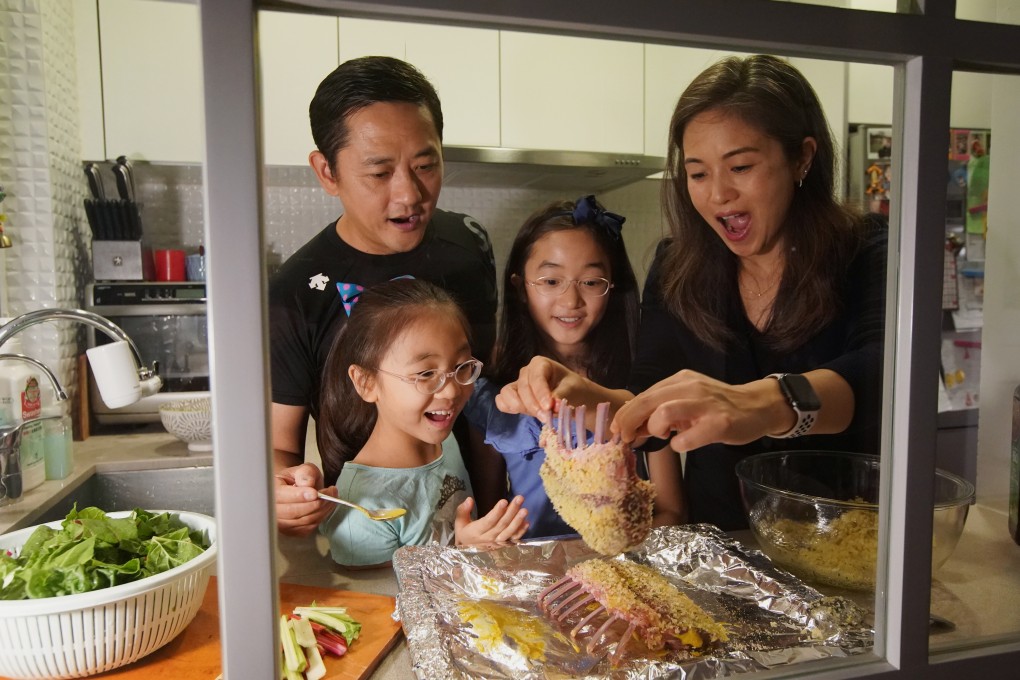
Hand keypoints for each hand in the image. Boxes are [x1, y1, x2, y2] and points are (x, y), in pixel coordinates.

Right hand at [274, 463, 336, 535]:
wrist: (296, 489)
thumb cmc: (298, 479)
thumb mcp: (302, 469)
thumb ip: (305, 473)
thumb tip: (307, 484)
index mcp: (271, 491)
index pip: (281, 496)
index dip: (299, 496)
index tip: (315, 493)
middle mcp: (272, 510)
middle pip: (293, 512)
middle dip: (315, 503)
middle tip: (330, 492)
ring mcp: (281, 524)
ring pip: (303, 521)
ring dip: (322, 509)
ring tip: (332, 496)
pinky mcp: (292, 531)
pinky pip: (309, 527)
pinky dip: (321, 516)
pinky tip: (327, 506)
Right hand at [454, 496, 528, 544]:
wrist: (467, 552)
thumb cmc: (464, 534)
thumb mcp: (459, 523)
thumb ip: (462, 511)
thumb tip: (469, 499)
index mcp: (476, 532)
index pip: (488, 521)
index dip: (497, 512)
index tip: (504, 501)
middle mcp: (488, 538)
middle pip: (501, 525)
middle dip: (511, 511)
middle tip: (519, 499)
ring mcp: (497, 543)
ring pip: (509, 532)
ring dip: (518, 521)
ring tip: (525, 510)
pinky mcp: (503, 545)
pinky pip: (513, 539)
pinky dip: (521, 532)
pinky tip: (527, 522)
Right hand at [494, 357, 587, 420]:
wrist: (573, 397)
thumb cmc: (573, 389)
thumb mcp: (572, 390)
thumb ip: (561, 396)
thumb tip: (553, 405)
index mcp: (540, 364)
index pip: (536, 378)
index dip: (541, 393)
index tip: (549, 407)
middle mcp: (526, 372)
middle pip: (522, 388)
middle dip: (533, 405)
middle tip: (547, 418)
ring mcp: (518, 384)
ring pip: (508, 394)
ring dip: (520, 407)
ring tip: (538, 416)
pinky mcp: (514, 397)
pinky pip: (502, 401)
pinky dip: (508, 408)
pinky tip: (522, 413)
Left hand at [612, 370, 779, 451]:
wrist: (757, 406)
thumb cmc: (718, 406)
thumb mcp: (687, 402)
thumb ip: (661, 411)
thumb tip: (632, 428)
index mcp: (679, 381)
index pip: (643, 395)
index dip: (625, 414)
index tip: (617, 431)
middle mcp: (690, 387)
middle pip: (648, 401)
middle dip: (629, 421)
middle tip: (625, 438)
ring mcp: (705, 404)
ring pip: (664, 412)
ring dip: (655, 428)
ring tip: (661, 436)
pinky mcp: (720, 423)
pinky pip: (689, 437)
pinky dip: (678, 444)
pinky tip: (682, 444)